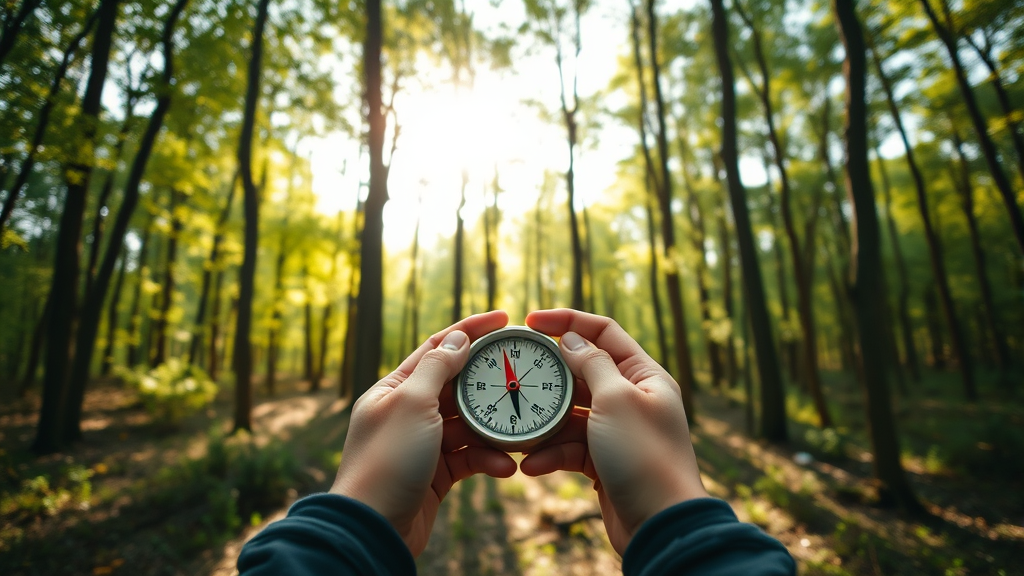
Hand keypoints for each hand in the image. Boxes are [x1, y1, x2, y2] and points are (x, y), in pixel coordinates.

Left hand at [330, 310, 516, 555]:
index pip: (437, 347)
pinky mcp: (435, 473)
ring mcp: (422, 443)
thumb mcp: (412, 404)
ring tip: (521, 434)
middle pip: (457, 386)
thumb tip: (458, 338)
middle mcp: (407, 412)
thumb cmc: (387, 461)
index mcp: (394, 388)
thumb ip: (437, 368)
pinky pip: (469, 457)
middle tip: (522, 377)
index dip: (470, 330)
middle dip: (489, 384)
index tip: (504, 319)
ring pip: (468, 425)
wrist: (374, 529)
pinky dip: (488, 459)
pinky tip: (506, 467)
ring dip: (494, 430)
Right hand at [520, 309, 708, 553]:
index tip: (531, 321)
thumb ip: (591, 363)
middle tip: (515, 379)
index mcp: (645, 375)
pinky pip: (570, 447)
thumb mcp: (616, 399)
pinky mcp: (604, 460)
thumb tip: (570, 339)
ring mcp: (617, 430)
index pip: (604, 332)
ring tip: (520, 434)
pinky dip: (551, 454)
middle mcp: (633, 398)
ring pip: (570, 415)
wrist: (659, 525)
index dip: (568, 321)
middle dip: (548, 380)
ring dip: (544, 425)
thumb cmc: (644, 456)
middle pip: (582, 373)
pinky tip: (533, 465)